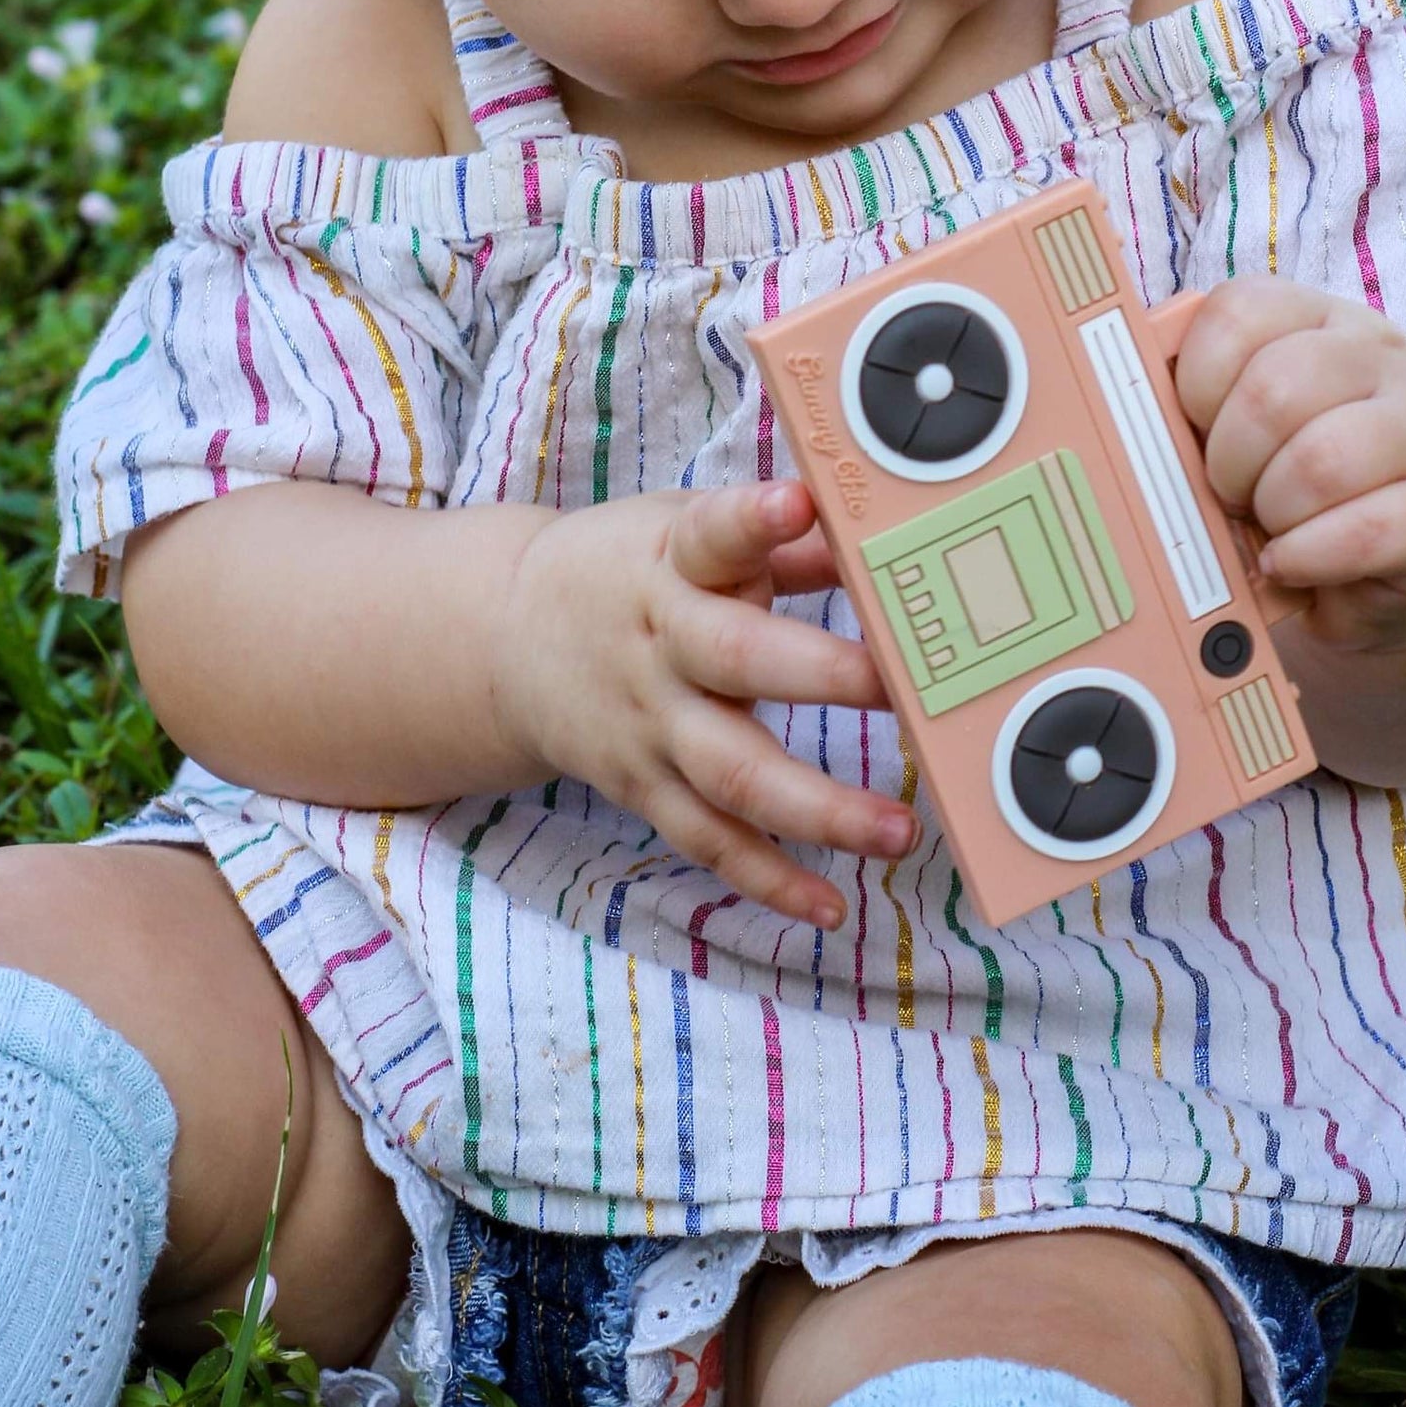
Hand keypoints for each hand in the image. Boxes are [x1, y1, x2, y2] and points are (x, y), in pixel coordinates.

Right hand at [491, 483, 912, 927]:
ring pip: (731, 774)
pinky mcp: (642, 786)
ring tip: (896, 831)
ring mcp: (650, 725)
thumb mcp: (683, 531)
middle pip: (736, 661)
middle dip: (821, 674)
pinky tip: (830, 906)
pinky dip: (767, 878)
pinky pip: (707, 840)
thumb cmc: (626, 573)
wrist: (505, 638)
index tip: (797, 501)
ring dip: (818, 809)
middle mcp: (660, 646)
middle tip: (901, 686)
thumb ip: (778, 540)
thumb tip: (872, 531)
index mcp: (671, 563)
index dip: (752, 522)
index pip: (710, 535)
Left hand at [1173, 280, 1405, 650]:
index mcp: (1316, 318)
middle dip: (1229, 461)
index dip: (1195, 384)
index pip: (1239, 311)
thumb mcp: (1242, 431)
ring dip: (1272, 512)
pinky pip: (1363, 532)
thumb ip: (1194, 407)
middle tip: (1230, 496)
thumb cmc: (1297, 487)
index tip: (1194, 431)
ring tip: (1270, 528)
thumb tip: (1122, 412)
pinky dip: (1305, 558)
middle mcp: (1379, 355)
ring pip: (1321, 460)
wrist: (1399, 558)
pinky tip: (1292, 563)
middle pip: (1275, 388)